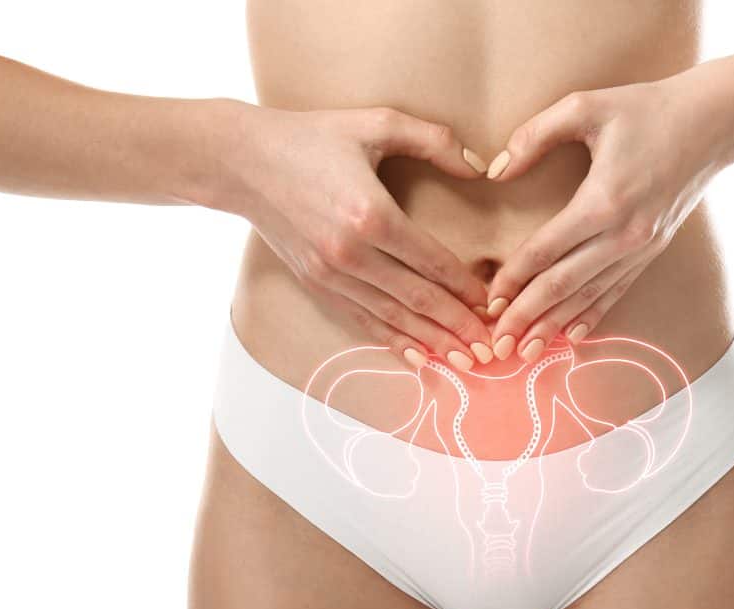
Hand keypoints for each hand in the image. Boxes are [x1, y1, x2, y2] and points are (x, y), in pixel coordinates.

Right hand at [225, 104, 494, 369]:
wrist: (241, 161)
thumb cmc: (311, 137)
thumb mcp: (375, 123)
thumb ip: (433, 140)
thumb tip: (481, 166)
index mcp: (372, 215)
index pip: (433, 261)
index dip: (466, 287)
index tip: (492, 305)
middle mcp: (351, 253)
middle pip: (418, 298)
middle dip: (458, 326)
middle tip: (490, 349)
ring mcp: (330, 274)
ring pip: (392, 317)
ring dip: (431, 342)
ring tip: (463, 361)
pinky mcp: (315, 284)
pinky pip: (361, 320)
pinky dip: (391, 341)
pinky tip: (416, 358)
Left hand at [482, 59, 733, 361]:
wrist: (715, 121)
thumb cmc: (646, 108)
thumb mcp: (585, 106)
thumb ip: (534, 135)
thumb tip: (496, 171)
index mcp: (603, 200)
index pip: (545, 250)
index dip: (513, 278)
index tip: (486, 301)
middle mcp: (624, 234)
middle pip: (563, 285)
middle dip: (526, 317)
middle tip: (495, 344)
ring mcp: (641, 247)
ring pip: (588, 296)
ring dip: (554, 326)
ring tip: (524, 351)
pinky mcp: (652, 250)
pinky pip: (616, 291)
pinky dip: (592, 315)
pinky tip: (571, 336)